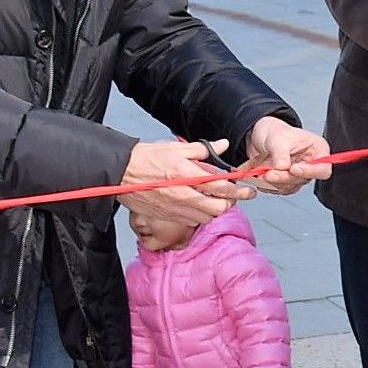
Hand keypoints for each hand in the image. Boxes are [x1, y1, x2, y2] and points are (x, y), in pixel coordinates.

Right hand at [120, 138, 246, 230]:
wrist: (120, 171)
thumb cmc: (146, 158)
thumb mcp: (176, 149)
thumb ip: (203, 150)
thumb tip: (223, 145)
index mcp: (187, 174)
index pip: (221, 188)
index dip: (239, 191)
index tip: (248, 191)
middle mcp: (183, 194)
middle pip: (218, 209)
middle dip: (228, 204)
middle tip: (231, 196)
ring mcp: (175, 208)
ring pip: (206, 218)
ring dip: (214, 210)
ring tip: (214, 199)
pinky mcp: (167, 216)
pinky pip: (191, 221)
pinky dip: (199, 215)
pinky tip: (196, 205)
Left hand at [244, 115, 331, 192]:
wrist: (261, 137)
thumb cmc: (275, 132)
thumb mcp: (278, 138)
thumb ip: (281, 153)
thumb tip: (282, 167)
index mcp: (318, 150)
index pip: (323, 169)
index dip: (310, 172)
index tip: (293, 169)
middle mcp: (311, 165)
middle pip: (304, 180)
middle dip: (284, 177)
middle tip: (269, 173)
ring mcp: (300, 175)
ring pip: (291, 187)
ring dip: (275, 182)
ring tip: (261, 173)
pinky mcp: (288, 183)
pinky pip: (280, 190)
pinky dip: (269, 186)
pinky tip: (260, 178)